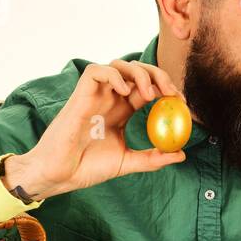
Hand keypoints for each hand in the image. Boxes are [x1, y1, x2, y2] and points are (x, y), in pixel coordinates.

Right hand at [4, 60, 186, 198]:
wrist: (59, 175)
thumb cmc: (86, 168)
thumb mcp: (127, 162)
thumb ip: (153, 158)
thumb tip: (181, 154)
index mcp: (122, 110)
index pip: (148, 88)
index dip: (166, 89)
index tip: (181, 102)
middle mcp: (110, 98)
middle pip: (138, 71)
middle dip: (159, 75)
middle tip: (172, 94)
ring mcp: (95, 95)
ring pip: (119, 65)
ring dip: (140, 73)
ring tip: (150, 94)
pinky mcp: (79, 95)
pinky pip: (96, 71)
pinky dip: (114, 75)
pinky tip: (126, 92)